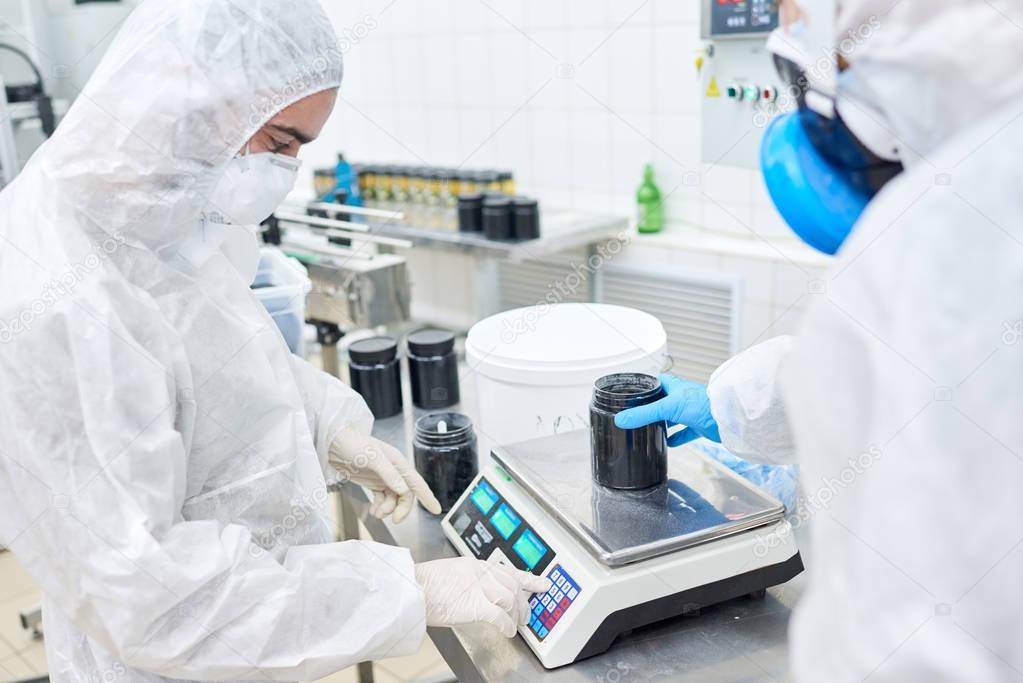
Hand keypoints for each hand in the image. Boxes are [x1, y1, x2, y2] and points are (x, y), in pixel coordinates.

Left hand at [328, 431, 440, 521]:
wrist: (333, 443)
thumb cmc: (354, 444)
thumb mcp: (373, 457)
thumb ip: (389, 474)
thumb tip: (403, 490)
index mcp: (398, 463)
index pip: (417, 482)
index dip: (428, 497)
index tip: (436, 510)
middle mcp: (393, 471)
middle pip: (405, 495)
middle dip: (401, 509)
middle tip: (394, 520)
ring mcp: (383, 478)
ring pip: (393, 499)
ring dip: (387, 509)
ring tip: (377, 513)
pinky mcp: (373, 483)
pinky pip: (382, 499)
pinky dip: (379, 507)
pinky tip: (373, 511)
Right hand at [415, 558, 551, 636]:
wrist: (410, 589)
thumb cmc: (422, 586)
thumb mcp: (449, 574)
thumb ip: (468, 580)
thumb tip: (479, 593)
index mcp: (474, 564)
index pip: (508, 570)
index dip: (528, 578)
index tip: (542, 583)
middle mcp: (479, 572)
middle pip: (514, 585)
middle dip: (523, 603)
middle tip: (526, 616)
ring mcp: (478, 587)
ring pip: (510, 599)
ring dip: (516, 615)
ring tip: (516, 626)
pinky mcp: (474, 604)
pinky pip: (500, 616)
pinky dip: (507, 625)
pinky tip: (508, 631)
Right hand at [614, 374, 721, 446]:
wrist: (727, 418)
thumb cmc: (701, 403)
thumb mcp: (667, 407)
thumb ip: (644, 414)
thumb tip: (621, 419)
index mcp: (673, 387)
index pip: (654, 383)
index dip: (643, 386)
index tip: (630, 392)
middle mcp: (681, 398)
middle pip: (661, 401)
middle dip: (649, 408)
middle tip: (635, 415)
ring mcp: (690, 412)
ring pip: (672, 417)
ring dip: (662, 423)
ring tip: (647, 430)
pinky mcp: (698, 425)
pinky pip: (684, 432)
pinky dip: (675, 438)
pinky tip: (667, 443)